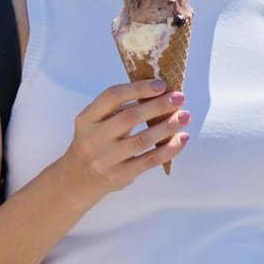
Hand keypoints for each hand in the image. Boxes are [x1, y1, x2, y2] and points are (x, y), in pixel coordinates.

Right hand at [54, 79, 189, 198]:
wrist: (79, 179)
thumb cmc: (95, 142)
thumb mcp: (96, 123)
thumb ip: (119, 109)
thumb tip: (159, 93)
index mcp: (86, 119)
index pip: (112, 96)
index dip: (138, 88)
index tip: (161, 84)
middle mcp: (93, 138)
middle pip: (129, 118)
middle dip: (158, 106)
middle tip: (180, 98)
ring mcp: (105, 159)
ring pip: (142, 140)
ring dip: (167, 127)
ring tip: (185, 116)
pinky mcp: (120, 175)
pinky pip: (150, 160)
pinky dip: (169, 149)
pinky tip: (182, 138)